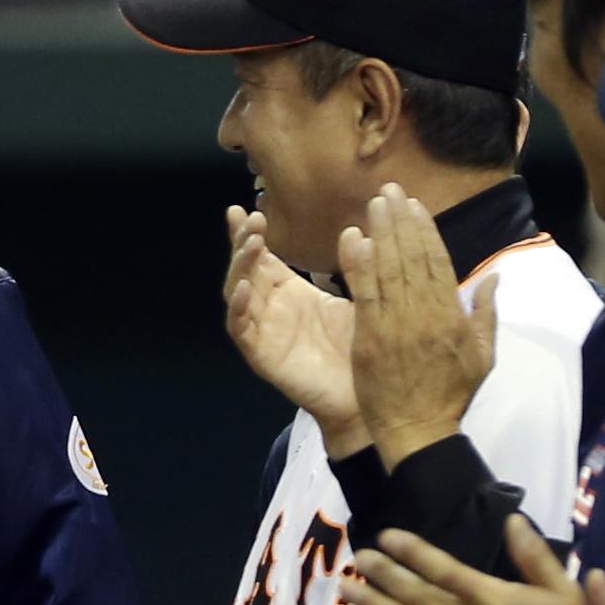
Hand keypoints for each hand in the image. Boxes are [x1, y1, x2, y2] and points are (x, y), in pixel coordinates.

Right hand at [223, 206, 364, 452]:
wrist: (366, 398)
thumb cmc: (362, 349)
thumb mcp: (360, 299)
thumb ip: (354, 268)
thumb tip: (354, 229)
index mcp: (289, 292)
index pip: (262, 257)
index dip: (250, 234)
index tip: (248, 207)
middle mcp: (270, 308)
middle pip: (244, 270)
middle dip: (243, 243)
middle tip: (249, 219)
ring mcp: (262, 332)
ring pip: (237, 294)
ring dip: (240, 268)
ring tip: (250, 244)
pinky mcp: (262, 356)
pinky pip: (241, 331)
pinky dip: (238, 309)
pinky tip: (244, 289)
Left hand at [339, 185, 498, 469]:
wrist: (417, 430)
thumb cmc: (450, 395)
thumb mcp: (482, 355)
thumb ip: (485, 313)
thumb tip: (494, 278)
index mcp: (451, 315)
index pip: (437, 262)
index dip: (425, 230)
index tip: (415, 205)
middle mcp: (424, 314)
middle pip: (411, 258)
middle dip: (400, 220)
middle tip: (389, 190)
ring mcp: (395, 325)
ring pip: (388, 270)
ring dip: (380, 233)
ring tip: (374, 204)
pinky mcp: (370, 338)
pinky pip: (364, 295)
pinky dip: (359, 265)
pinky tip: (353, 239)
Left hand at [347, 518, 604, 604]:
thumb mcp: (564, 593)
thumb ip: (535, 556)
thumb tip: (513, 520)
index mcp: (491, 598)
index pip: (441, 568)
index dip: (411, 550)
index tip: (386, 536)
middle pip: (414, 594)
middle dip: (382, 573)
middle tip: (359, 557)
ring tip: (347, 588)